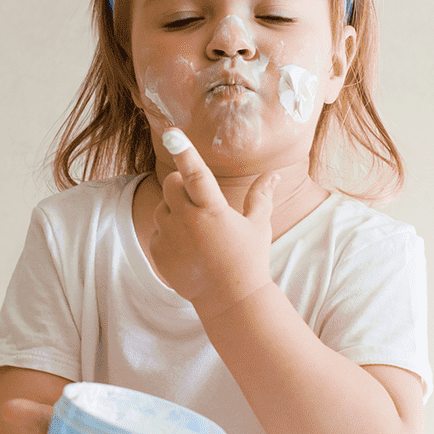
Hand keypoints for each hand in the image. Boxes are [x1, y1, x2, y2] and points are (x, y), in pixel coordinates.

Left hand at [150, 129, 278, 320]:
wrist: (230, 300)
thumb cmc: (248, 260)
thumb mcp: (258, 226)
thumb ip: (262, 196)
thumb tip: (275, 173)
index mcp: (213, 211)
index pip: (196, 174)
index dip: (184, 151)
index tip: (172, 133)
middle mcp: (188, 221)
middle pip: (171, 183)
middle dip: (181, 183)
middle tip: (197, 200)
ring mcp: (170, 237)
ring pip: (163, 207)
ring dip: (175, 210)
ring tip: (197, 231)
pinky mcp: (158, 252)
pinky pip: (158, 231)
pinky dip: (170, 234)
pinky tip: (189, 249)